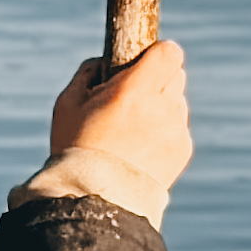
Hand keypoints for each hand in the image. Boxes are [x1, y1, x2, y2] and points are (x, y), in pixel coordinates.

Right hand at [21, 40, 192, 224]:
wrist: (96, 197)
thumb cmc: (75, 147)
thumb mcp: (67, 104)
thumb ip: (87, 73)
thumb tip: (103, 60)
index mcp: (134, 90)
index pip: (168, 53)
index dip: (157, 52)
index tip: (144, 61)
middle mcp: (161, 107)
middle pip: (175, 74)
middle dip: (157, 79)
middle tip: (133, 96)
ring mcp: (176, 129)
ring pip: (177, 102)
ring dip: (161, 106)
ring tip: (132, 129)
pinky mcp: (183, 149)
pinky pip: (178, 128)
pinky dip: (164, 132)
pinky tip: (140, 148)